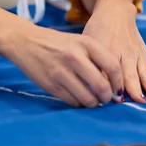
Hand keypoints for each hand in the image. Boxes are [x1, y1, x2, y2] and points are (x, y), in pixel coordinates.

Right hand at [5, 25, 123, 107]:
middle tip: (106, 99)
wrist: (26, 42)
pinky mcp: (51, 85)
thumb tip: (114, 83)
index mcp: (86, 44)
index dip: (118, 82)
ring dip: (93, 103)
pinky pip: (72, 102)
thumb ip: (97, 58)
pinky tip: (78, 98)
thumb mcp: (80, 42)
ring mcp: (61, 72)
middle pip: (101, 86)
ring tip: (93, 101)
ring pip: (88, 98)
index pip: (112, 66)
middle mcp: (75, 57)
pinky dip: (79, 103)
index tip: (118, 89)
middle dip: (107, 97)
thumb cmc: (58, 44)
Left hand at [82, 0, 145, 103]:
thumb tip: (92, 87)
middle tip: (140, 103)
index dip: (113, 86)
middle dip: (135, 89)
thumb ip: (92, 63)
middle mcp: (125, 53)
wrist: (115, 12)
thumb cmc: (97, 31)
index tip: (117, 100)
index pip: (110, 72)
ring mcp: (137, 54)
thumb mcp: (89, 43)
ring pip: (144, 72)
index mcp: (108, 50)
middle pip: (130, 74)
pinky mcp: (145, 54)